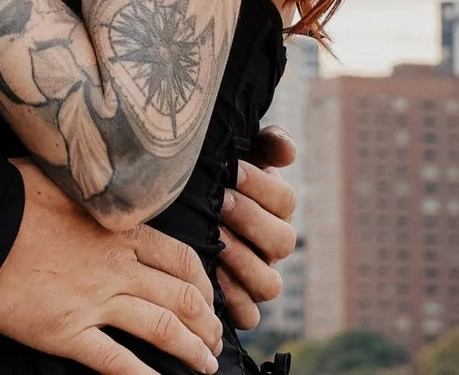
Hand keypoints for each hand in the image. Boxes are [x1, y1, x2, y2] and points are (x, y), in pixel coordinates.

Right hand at [0, 162, 223, 374]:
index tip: (208, 298)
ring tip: (206, 365)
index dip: (203, 284)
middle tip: (215, 340)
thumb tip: (99, 182)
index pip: (180, 259)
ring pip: (163, 329)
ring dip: (192, 350)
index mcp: (117, 230)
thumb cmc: (8, 194)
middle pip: (182, 298)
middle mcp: (115, 267)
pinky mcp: (67, 330)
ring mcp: (94, 301)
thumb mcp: (61, 177)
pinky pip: (117, 361)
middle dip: (207, 323)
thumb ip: (90, 189)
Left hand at [213, 130, 298, 327]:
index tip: (233, 170)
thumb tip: (285, 149)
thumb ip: (264, 144)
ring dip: (244, 260)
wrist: (173, 212)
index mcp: (273, 210)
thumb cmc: (206, 179)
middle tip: (220, 201)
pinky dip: (234, 300)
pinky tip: (210, 276)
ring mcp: (256, 279)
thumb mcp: (234, 154)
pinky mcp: (238, 306)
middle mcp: (270, 247)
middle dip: (251, 219)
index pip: (285, 201)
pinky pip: (249, 315)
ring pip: (270, 283)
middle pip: (283, 241)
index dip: (263, 186)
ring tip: (215, 238)